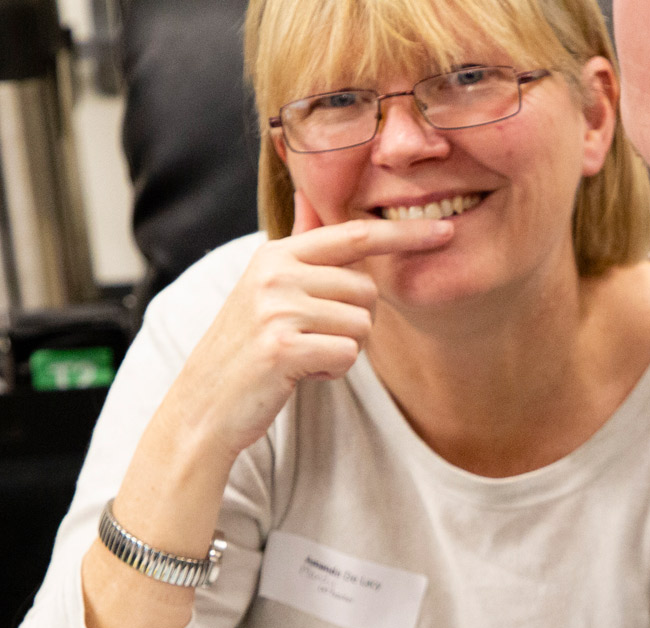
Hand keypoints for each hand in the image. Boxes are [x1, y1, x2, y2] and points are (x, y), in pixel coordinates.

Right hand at [153, 190, 453, 468]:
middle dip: (355, 323)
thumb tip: (310, 200)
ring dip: (342, 350)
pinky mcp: (283, 346)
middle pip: (367, 291)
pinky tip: (299, 373)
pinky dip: (331, 371)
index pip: (354, 235)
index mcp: (277, 254)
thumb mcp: (267, 291)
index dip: (403, 234)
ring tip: (302, 355)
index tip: (446, 232)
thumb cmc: (248, 351)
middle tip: (313, 339)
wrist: (203, 406)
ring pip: (362, 325)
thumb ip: (301, 255)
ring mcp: (277, 308)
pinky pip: (348, 355)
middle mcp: (276, 273)